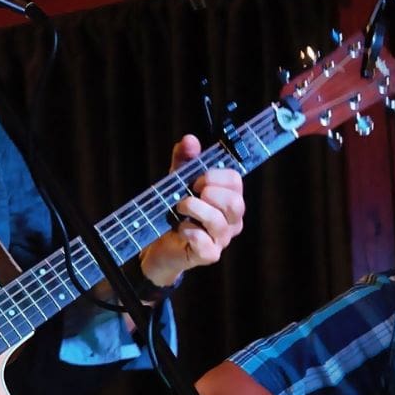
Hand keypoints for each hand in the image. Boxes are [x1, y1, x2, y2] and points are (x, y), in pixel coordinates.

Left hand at [140, 134, 244, 285]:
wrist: (159, 243)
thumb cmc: (175, 211)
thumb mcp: (177, 180)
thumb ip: (184, 159)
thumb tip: (190, 140)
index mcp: (229, 198)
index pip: (235, 181)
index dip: (214, 176)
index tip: (195, 180)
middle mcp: (231, 219)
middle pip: (234, 202)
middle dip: (208, 193)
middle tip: (188, 194)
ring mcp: (222, 239)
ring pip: (219, 221)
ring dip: (194, 209)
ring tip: (180, 208)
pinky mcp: (209, 254)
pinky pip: (204, 241)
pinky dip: (188, 231)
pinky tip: (179, 228)